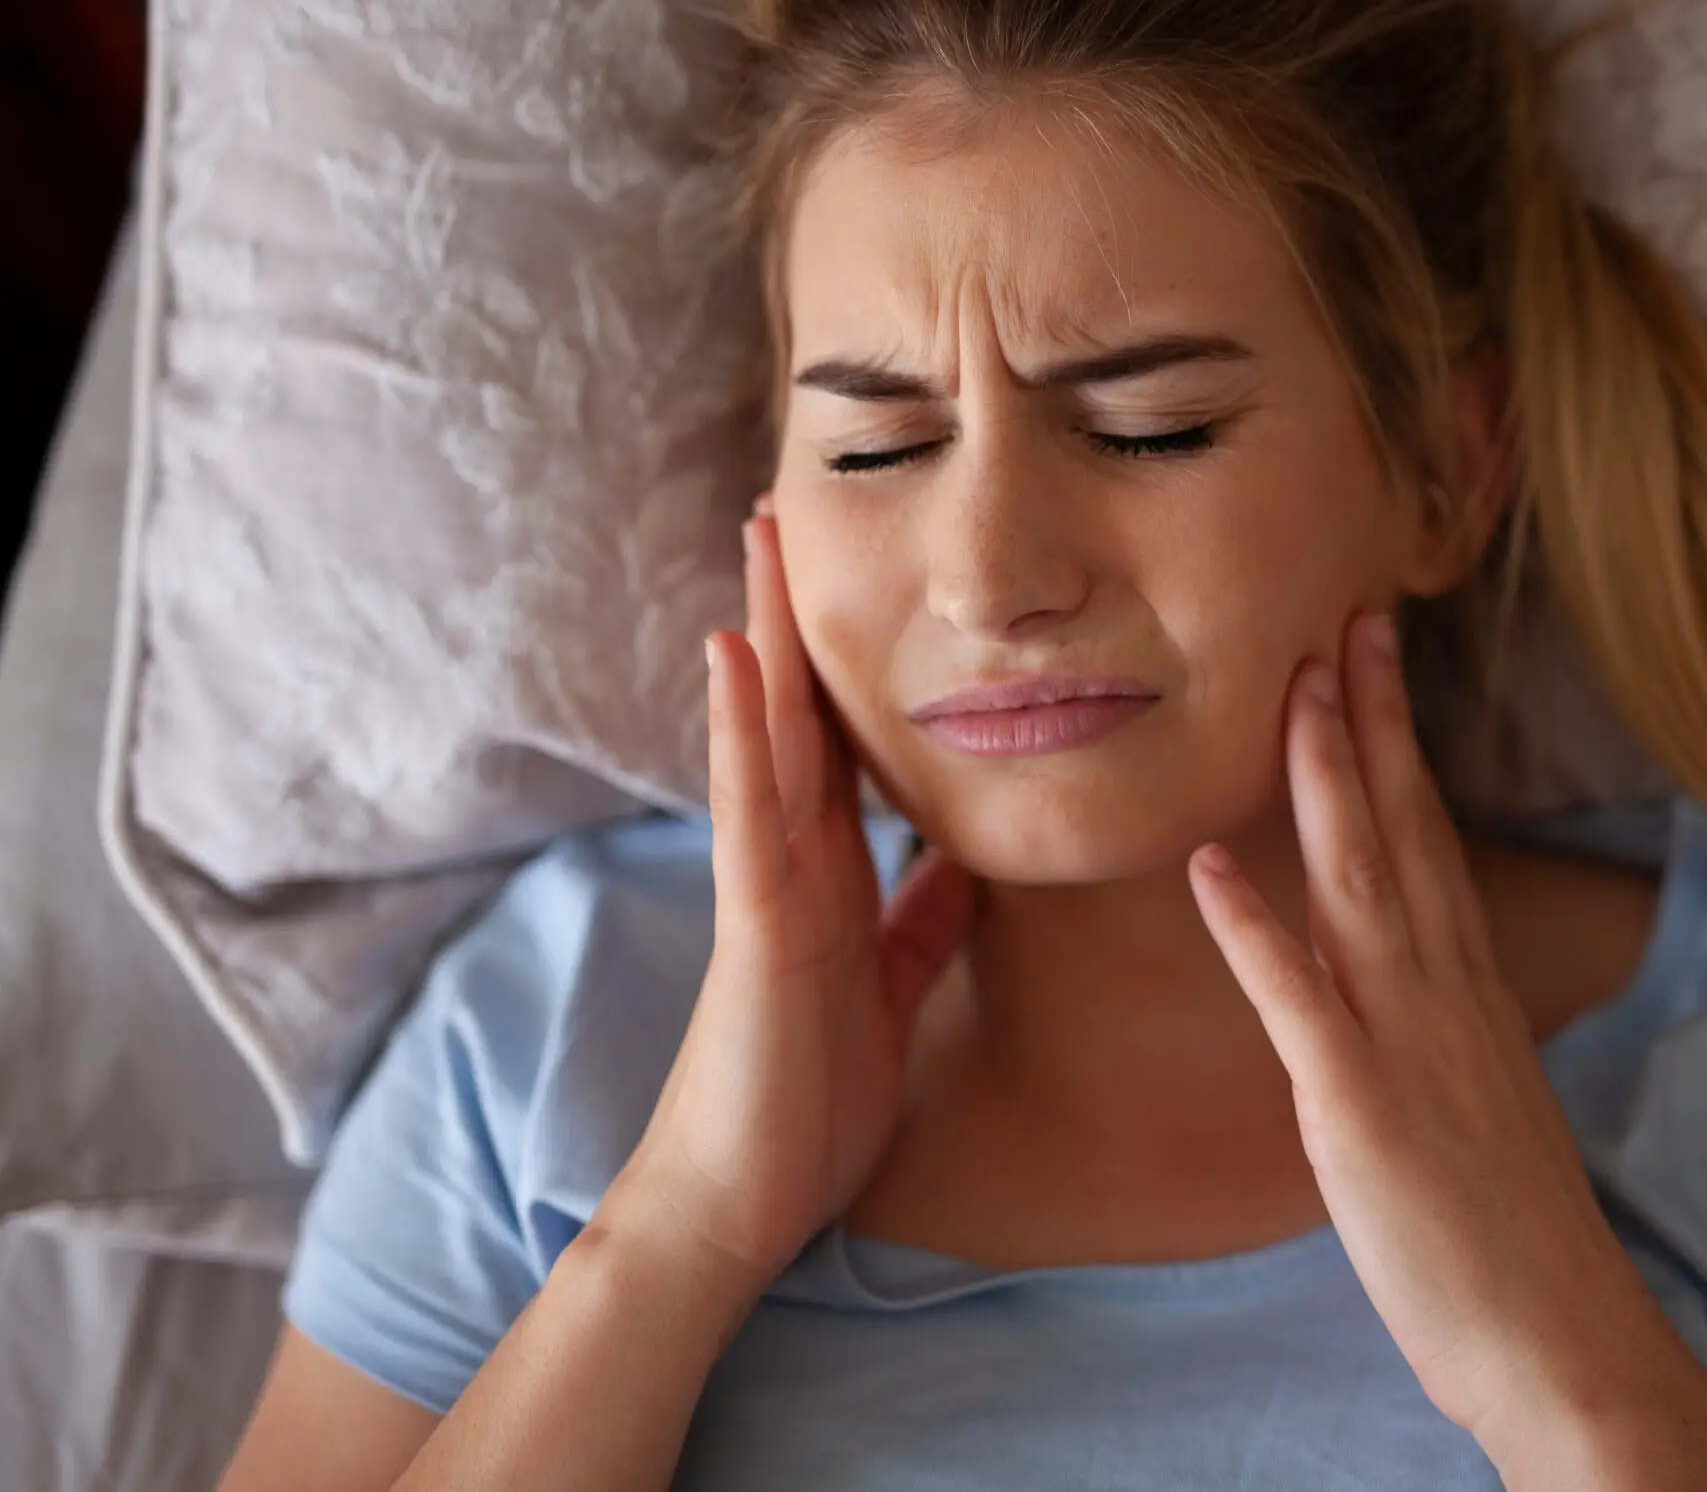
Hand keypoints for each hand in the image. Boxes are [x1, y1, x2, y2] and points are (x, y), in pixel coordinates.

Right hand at [611, 495, 976, 1297]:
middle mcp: (792, 860)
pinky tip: (739, 655)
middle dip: (799, 615)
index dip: (851, 661)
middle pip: (799, 714)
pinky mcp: (755, 922)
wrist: (746, 1197)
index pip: (842, 744)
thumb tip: (968, 859)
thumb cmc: (811, 1098)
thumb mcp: (893, 988)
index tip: (864, 575)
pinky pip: (751, 810)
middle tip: (795, 508)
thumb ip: (922, 919)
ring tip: (763, 536)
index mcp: (830, 874)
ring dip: (766, 634)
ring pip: (766, 736)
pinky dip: (744, 730)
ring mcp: (765, 882)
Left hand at [1184, 607, 1687, 1446]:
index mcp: (1469, 989)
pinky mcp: (1356, 1106)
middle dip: (1369, 719)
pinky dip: (1251, 928)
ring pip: (1359, 881)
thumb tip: (1413, 992)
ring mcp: (1403, 1041)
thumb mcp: (1482, 1103)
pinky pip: (1296, 1000)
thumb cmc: (1514, 1237)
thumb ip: (1442, 1032)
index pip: (1431, 837)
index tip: (1376, 658)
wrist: (1559, 1336)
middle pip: (1402, 828)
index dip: (1399, 742)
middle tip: (1344, 616)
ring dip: (1321, 780)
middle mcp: (1443, 993)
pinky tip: (1206, 866)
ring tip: (1289, 688)